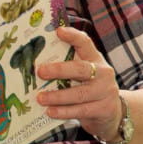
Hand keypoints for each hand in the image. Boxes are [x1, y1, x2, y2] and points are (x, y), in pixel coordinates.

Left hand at [36, 26, 122, 141]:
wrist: (112, 112)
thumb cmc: (88, 87)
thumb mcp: (81, 74)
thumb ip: (65, 66)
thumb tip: (30, 62)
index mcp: (94, 59)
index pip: (85, 43)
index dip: (73, 36)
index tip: (58, 31)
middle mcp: (103, 73)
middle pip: (80, 69)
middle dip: (59, 70)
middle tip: (40, 71)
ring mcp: (105, 91)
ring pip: (79, 93)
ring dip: (57, 96)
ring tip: (40, 98)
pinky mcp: (104, 109)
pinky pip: (81, 111)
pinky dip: (64, 112)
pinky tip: (50, 112)